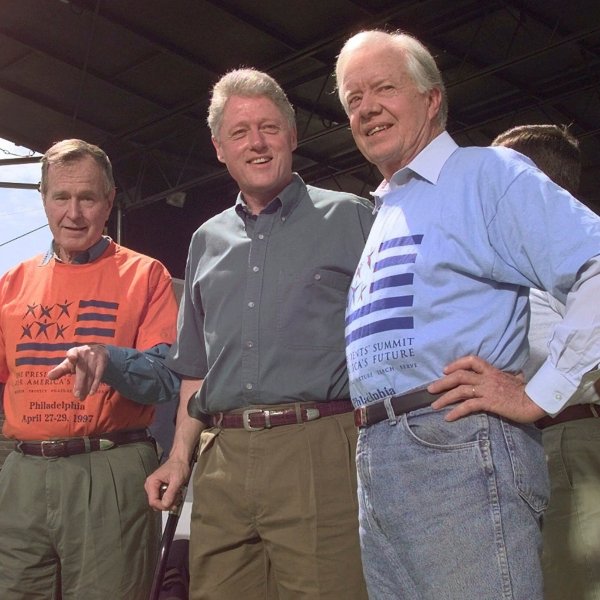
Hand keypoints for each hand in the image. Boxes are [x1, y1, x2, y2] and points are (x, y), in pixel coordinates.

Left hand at [47, 344, 107, 398]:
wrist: (99, 351)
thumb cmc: (79, 359)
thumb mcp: (69, 363)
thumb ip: (60, 370)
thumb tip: (48, 377)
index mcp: (74, 352)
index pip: (72, 354)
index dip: (72, 356)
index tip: (71, 358)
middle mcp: (85, 353)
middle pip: (82, 370)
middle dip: (80, 383)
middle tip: (76, 395)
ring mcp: (95, 357)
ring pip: (90, 375)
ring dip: (86, 387)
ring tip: (81, 398)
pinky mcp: (102, 362)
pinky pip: (98, 375)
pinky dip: (95, 385)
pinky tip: (91, 393)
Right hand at [145, 458, 189, 511]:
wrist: (181, 459)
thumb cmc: (179, 466)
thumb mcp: (177, 480)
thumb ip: (170, 493)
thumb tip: (165, 505)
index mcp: (151, 483)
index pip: (153, 502)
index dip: (162, 506)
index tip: (173, 505)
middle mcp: (150, 486)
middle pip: (156, 503)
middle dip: (167, 504)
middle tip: (178, 499)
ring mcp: (154, 488)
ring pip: (160, 502)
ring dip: (170, 501)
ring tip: (178, 494)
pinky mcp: (159, 489)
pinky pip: (163, 498)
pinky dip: (171, 498)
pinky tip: (176, 493)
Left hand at [427, 355, 546, 423]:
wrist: (535, 402)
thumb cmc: (526, 392)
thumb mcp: (514, 379)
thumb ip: (506, 375)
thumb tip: (511, 375)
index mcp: (492, 370)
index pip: (471, 360)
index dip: (456, 364)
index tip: (445, 370)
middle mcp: (487, 378)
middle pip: (459, 375)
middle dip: (442, 382)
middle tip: (430, 389)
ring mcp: (487, 390)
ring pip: (460, 390)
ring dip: (445, 397)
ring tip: (434, 405)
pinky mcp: (489, 403)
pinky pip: (468, 406)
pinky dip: (456, 412)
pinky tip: (448, 417)